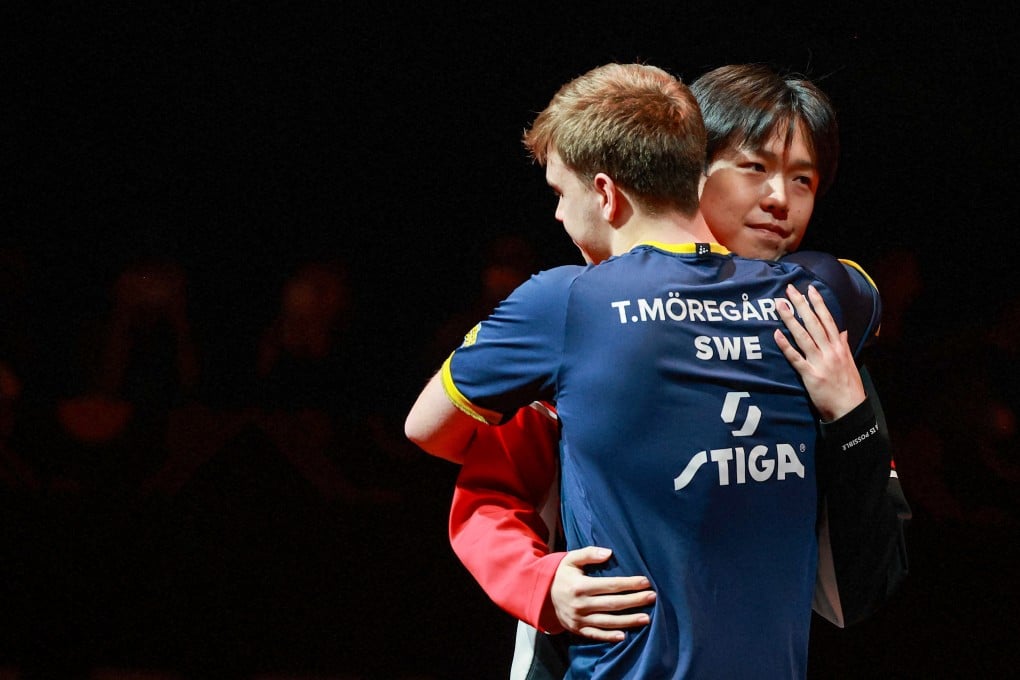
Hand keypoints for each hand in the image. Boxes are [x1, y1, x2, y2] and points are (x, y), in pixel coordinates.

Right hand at [550, 547, 655, 640]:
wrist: (541, 594)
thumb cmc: (562, 574)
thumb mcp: (571, 559)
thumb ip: (589, 553)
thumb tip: (609, 553)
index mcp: (580, 586)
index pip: (610, 585)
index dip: (629, 584)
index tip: (645, 582)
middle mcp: (580, 604)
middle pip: (613, 604)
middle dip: (635, 601)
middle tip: (652, 597)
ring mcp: (579, 619)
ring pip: (608, 622)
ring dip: (628, 621)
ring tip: (647, 618)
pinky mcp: (577, 629)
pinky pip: (596, 635)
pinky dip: (610, 637)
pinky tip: (624, 636)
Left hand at [774, 285, 865, 420]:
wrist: (850, 410)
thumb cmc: (849, 386)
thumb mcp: (850, 362)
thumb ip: (844, 345)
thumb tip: (842, 331)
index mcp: (839, 347)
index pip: (828, 320)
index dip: (818, 303)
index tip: (810, 289)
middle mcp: (830, 351)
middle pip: (813, 323)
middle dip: (801, 305)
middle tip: (790, 289)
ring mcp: (820, 362)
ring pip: (803, 336)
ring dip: (790, 319)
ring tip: (779, 305)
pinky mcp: (810, 375)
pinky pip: (795, 358)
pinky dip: (786, 346)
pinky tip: (776, 334)